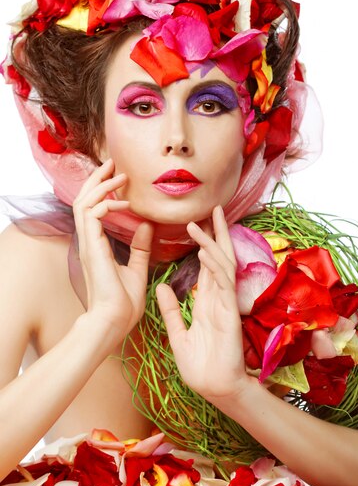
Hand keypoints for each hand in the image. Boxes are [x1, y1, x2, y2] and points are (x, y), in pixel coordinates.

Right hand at [73, 159, 153, 342]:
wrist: (115, 322)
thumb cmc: (123, 303)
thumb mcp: (136, 269)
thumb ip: (139, 248)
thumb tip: (145, 226)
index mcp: (96, 246)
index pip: (93, 209)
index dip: (103, 191)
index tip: (119, 180)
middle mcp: (88, 242)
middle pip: (83, 199)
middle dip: (97, 179)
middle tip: (112, 164)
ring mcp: (88, 244)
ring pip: (83, 202)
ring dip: (100, 185)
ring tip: (118, 174)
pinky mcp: (92, 247)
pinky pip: (92, 214)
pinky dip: (106, 202)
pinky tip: (124, 202)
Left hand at [156, 206, 248, 403]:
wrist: (214, 388)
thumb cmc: (200, 366)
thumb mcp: (179, 334)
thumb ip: (171, 310)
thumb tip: (161, 286)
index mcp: (207, 301)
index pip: (208, 265)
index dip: (206, 242)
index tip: (200, 222)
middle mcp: (218, 298)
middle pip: (220, 258)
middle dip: (218, 233)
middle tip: (215, 208)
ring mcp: (226, 304)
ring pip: (222, 265)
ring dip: (212, 243)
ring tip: (199, 224)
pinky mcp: (229, 313)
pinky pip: (223, 284)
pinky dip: (215, 266)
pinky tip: (205, 252)